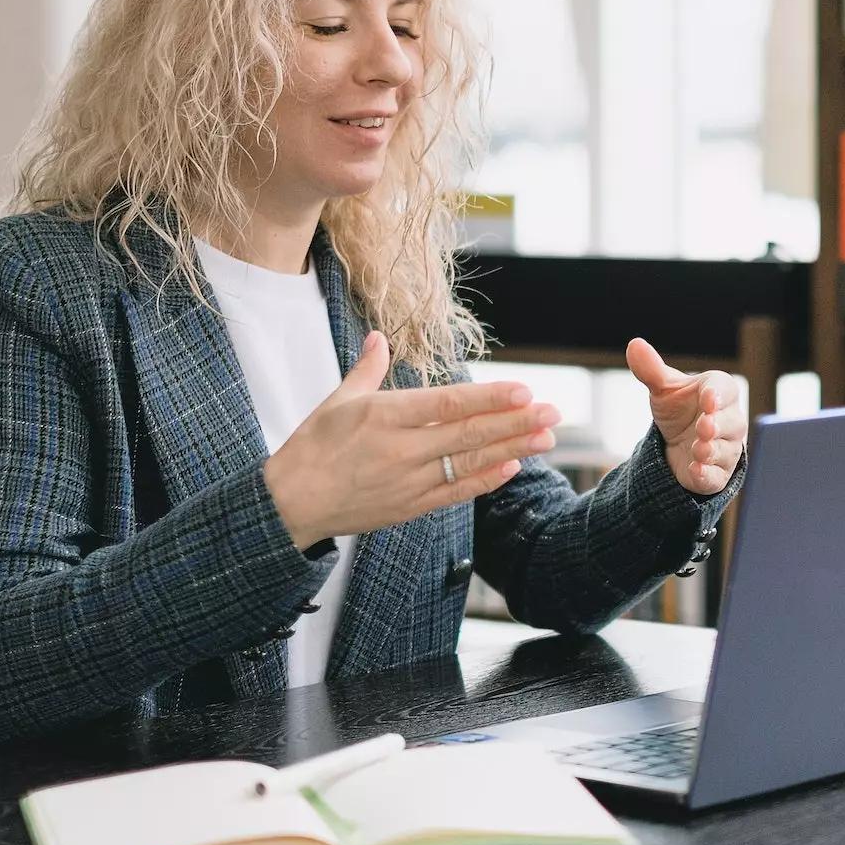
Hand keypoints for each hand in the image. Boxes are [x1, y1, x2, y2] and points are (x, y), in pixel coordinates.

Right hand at [262, 331, 561, 547]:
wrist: (290, 504)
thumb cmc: (312, 448)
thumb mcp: (336, 401)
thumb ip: (367, 369)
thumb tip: (379, 338)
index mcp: (383, 416)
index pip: (446, 404)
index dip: (489, 398)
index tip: (524, 390)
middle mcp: (400, 449)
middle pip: (468, 434)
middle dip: (515, 422)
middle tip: (553, 411)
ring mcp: (408, 481)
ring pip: (469, 463)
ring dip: (512, 449)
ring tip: (546, 437)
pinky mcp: (410, 507)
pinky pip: (455, 492)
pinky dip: (485, 480)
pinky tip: (512, 467)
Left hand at [625, 338, 746, 495]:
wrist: (676, 445)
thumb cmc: (679, 410)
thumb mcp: (664, 390)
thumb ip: (651, 369)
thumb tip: (635, 345)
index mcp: (719, 393)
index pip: (724, 389)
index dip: (717, 394)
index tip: (708, 398)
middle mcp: (729, 421)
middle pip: (732, 422)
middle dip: (718, 425)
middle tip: (704, 426)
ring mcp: (726, 449)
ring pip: (727, 450)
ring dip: (712, 450)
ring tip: (698, 449)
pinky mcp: (717, 475)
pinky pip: (717, 476)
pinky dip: (707, 475)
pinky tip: (695, 470)